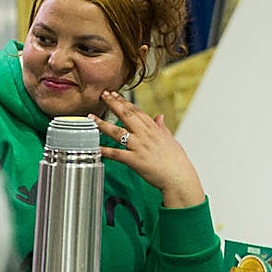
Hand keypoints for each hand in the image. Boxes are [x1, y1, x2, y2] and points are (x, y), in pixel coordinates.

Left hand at [91, 90, 205, 208]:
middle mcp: (146, 135)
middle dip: (113, 104)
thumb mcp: (170, 140)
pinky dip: (104, 150)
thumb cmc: (176, 161)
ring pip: (118, 132)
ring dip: (102, 124)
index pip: (136, 111)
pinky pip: (116, 154)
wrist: (179, 177)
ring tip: (91, 117)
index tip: (115, 94)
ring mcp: (140, 147)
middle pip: (127, 115)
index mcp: (154, 129)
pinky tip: (93, 147)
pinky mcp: (135, 160)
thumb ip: (162, 127)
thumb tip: (159, 117)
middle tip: (102, 94)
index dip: (124, 101)